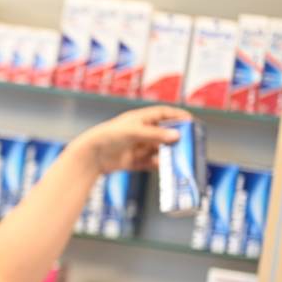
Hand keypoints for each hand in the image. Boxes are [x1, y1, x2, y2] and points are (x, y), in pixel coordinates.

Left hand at [74, 106, 191, 174]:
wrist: (90, 156)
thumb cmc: (109, 137)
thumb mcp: (134, 132)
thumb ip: (155, 135)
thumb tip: (177, 136)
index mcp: (139, 119)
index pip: (162, 113)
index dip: (177, 116)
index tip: (192, 121)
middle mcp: (139, 132)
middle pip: (163, 133)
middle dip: (176, 138)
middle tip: (191, 142)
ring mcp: (136, 147)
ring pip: (158, 149)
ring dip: (169, 153)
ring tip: (182, 158)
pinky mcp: (132, 161)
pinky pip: (150, 163)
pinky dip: (158, 165)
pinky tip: (167, 168)